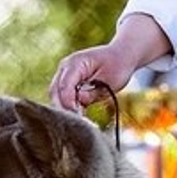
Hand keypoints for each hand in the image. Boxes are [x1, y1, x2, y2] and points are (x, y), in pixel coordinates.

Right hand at [48, 14, 171, 110]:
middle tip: (79, 122)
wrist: (121, 56)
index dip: (69, 104)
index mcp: (74, 63)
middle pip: (55, 92)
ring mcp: (64, 74)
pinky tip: (81, 113)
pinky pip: (62, 96)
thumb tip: (79, 103)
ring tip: (81, 118)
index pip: (64, 87)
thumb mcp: (110, 81)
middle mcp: (65, 67)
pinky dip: (69, 105)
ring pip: (56, 96)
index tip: (78, 117)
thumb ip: (92, 92)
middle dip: (65, 108)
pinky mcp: (67, 82)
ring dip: (66, 108)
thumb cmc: (118, 66)